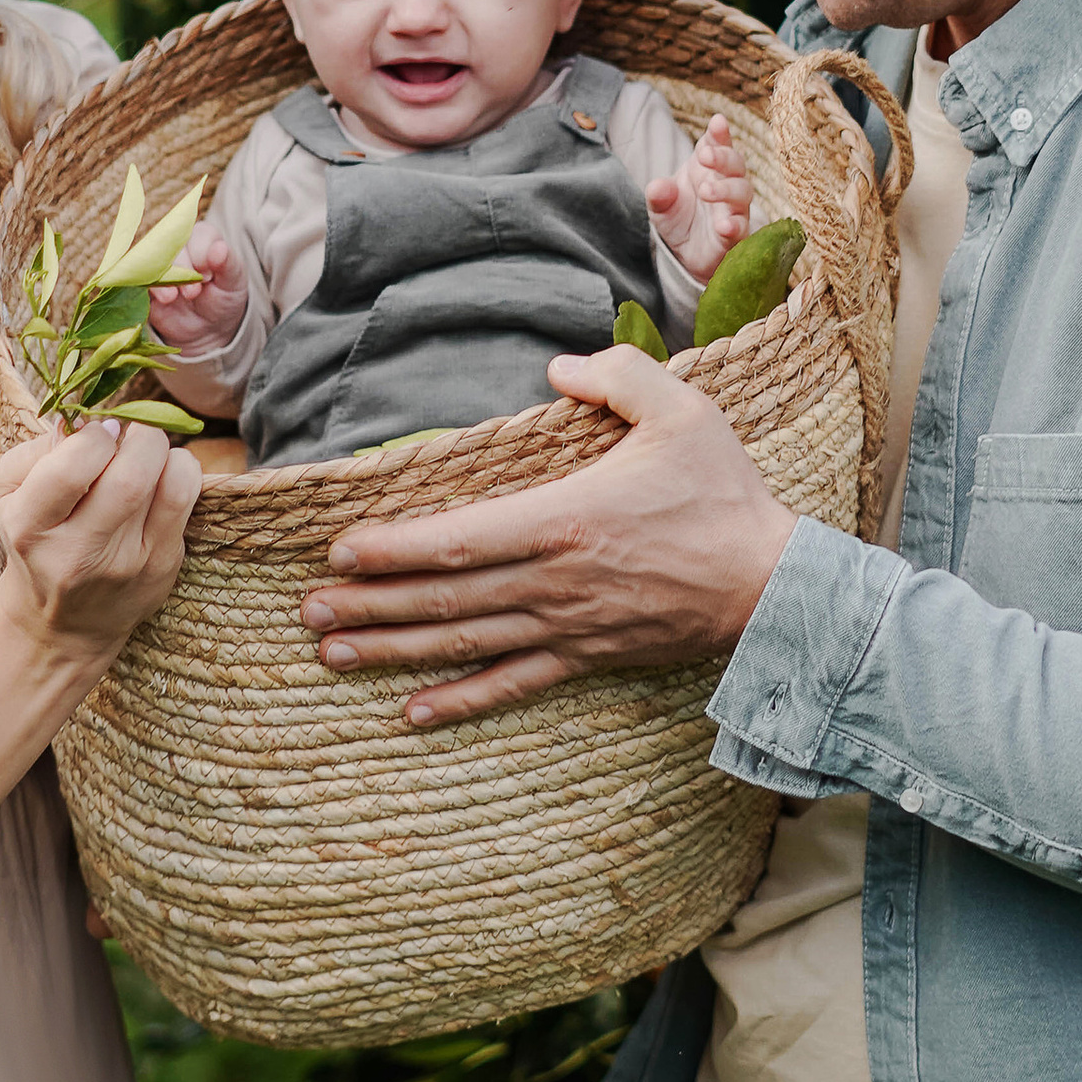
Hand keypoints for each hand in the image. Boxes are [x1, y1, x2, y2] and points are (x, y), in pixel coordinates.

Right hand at [0, 417, 199, 660]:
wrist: (61, 621)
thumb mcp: (12, 494)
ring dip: (164, 451)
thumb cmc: (36, 541)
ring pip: (169, 485)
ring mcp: (127, 563)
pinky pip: (187, 501)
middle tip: (129, 436)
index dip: (94, 435)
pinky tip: (163, 475)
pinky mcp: (162, 566)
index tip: (98, 434)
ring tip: (146, 454)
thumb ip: (40, 448)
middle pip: (131, 477)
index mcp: (31, 527)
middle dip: (139, 437)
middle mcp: (79, 552)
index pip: (72, 469)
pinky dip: (182, 471)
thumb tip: (85, 419)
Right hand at [144, 224, 248, 353]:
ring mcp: (159, 262)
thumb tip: (220, 248)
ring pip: (152, 258)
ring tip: (172, 298)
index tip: (209, 276)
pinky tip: (161, 299)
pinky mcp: (145, 280)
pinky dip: (147, 286)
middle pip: (172, 244)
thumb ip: (228, 264)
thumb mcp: (233, 283)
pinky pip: (137, 277)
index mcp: (203, 238)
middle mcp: (179, 245)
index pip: (199, 235)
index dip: (202, 253)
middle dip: (181, 266)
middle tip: (193, 293)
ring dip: (161, 277)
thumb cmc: (222, 297)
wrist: (206, 327)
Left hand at [297, 346, 797, 724]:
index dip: (394, 548)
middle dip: (369, 605)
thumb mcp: (683, 412)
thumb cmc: (724, 496)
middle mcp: (551, 581)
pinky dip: (459, 702)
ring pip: (464, 643)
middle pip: (444, 598)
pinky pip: (513, 685)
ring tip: (333, 653)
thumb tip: (558, 367)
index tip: (341, 550)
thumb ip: (617, 375)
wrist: (774, 587)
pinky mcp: (586, 657)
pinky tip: (411, 714)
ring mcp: (566, 627)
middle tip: (306, 610)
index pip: (458, 539)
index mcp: (562, 519)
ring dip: (394, 651)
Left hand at [646, 112, 751, 282]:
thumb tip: (656, 187)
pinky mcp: (737, 235)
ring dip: (726, 189)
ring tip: (705, 191)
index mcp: (707, 168)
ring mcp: (735, 209)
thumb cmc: (678, 219)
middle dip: (722, 157)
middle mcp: (727, 183)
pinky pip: (741, 227)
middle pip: (735, 164)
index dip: (720, 133)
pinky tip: (723, 225)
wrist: (684, 255)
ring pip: (742, 192)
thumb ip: (659, 195)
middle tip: (704, 156)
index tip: (718, 122)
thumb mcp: (660, 205)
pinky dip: (734, 225)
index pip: (717, 144)